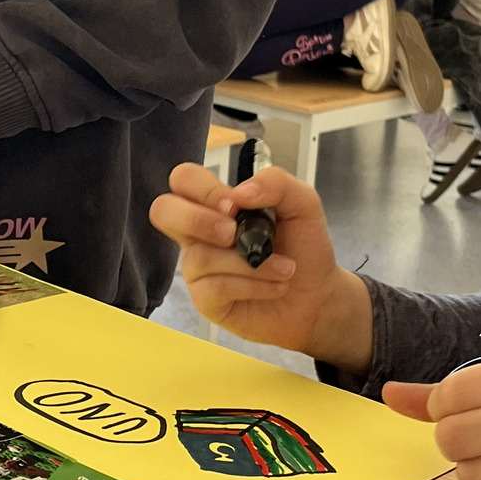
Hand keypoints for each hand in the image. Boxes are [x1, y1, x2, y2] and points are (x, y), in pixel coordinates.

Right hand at [149, 163, 372, 367]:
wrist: (318, 295)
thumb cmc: (304, 248)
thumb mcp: (302, 204)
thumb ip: (275, 182)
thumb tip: (239, 193)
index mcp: (216, 205)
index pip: (183, 180)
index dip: (204, 189)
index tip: (236, 206)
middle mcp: (199, 233)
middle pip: (162, 210)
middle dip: (197, 219)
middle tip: (233, 233)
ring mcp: (198, 267)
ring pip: (200, 256)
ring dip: (252, 263)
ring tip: (284, 269)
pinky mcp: (205, 299)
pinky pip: (214, 287)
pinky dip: (252, 285)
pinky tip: (273, 287)